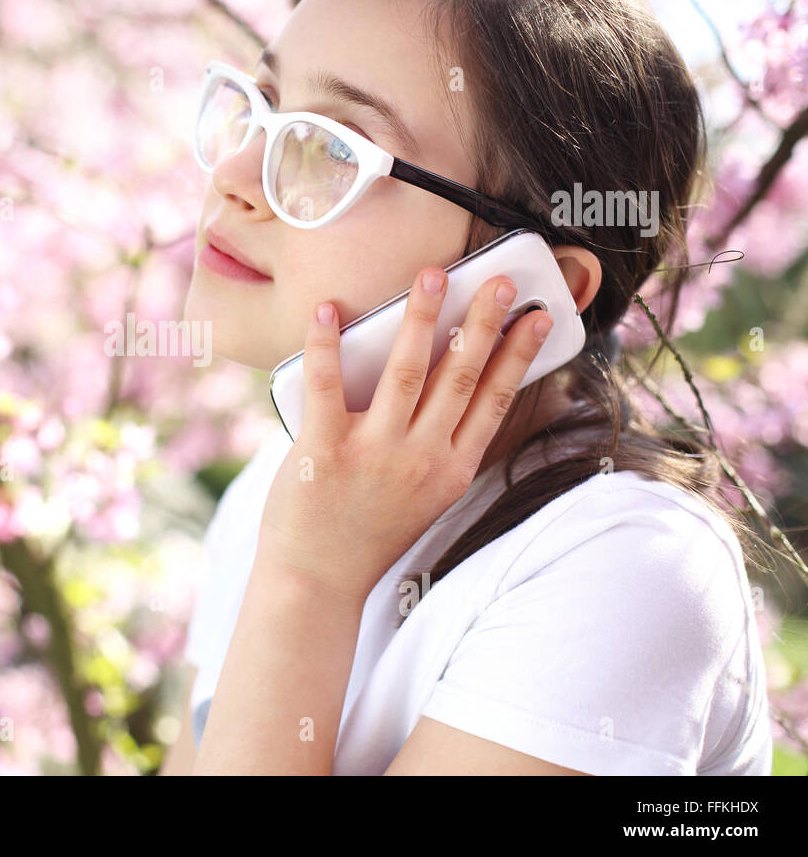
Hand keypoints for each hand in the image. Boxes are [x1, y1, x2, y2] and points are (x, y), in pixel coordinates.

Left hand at [256, 267, 552, 604]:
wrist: (317, 581)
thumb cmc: (369, 532)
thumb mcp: (426, 496)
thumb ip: (439, 446)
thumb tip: (444, 377)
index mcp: (452, 469)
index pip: (497, 399)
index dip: (520, 353)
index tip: (538, 314)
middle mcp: (422, 458)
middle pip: (463, 376)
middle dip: (484, 321)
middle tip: (500, 277)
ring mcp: (375, 455)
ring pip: (409, 372)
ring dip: (423, 318)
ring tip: (432, 275)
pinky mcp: (325, 452)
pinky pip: (328, 386)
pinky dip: (327, 345)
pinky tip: (330, 310)